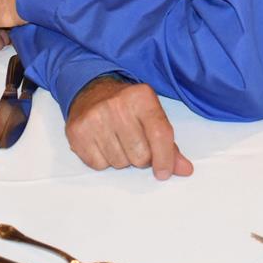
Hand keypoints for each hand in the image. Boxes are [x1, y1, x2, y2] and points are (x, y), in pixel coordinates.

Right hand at [65, 77, 193, 180]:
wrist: (91, 90)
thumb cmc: (126, 106)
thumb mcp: (151, 115)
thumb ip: (168, 143)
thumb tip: (185, 169)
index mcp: (141, 97)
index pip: (160, 134)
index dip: (165, 158)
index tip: (164, 172)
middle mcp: (117, 105)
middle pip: (140, 155)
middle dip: (141, 158)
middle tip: (135, 144)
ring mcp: (95, 118)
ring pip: (119, 163)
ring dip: (122, 159)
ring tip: (117, 141)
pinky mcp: (77, 132)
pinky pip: (99, 165)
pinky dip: (104, 161)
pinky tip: (103, 143)